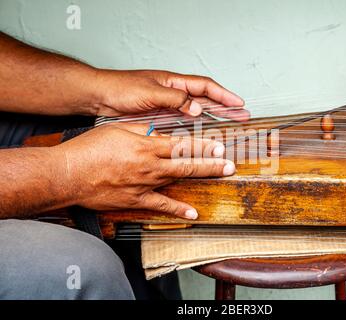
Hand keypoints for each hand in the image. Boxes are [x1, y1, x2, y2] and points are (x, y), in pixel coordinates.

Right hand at [55, 123, 234, 218]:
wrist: (68, 174)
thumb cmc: (89, 149)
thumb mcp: (117, 129)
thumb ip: (142, 130)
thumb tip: (160, 133)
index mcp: (145, 145)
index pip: (181, 144)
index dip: (203, 145)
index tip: (219, 145)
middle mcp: (149, 165)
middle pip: (186, 163)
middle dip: (211, 162)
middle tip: (230, 162)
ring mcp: (144, 184)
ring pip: (178, 180)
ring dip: (201, 177)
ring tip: (221, 175)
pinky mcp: (136, 200)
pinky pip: (161, 205)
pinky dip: (178, 210)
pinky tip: (193, 214)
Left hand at [94, 70, 249, 120]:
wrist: (100, 97)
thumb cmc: (121, 88)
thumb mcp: (150, 92)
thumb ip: (175, 100)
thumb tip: (197, 108)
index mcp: (174, 82)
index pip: (205, 86)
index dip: (223, 95)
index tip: (239, 103)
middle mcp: (174, 93)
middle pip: (206, 100)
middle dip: (225, 108)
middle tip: (243, 116)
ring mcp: (168, 106)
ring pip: (197, 112)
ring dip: (213, 119)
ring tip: (229, 126)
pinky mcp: (160, 117)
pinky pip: (183, 123)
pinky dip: (195, 128)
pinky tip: (202, 135)